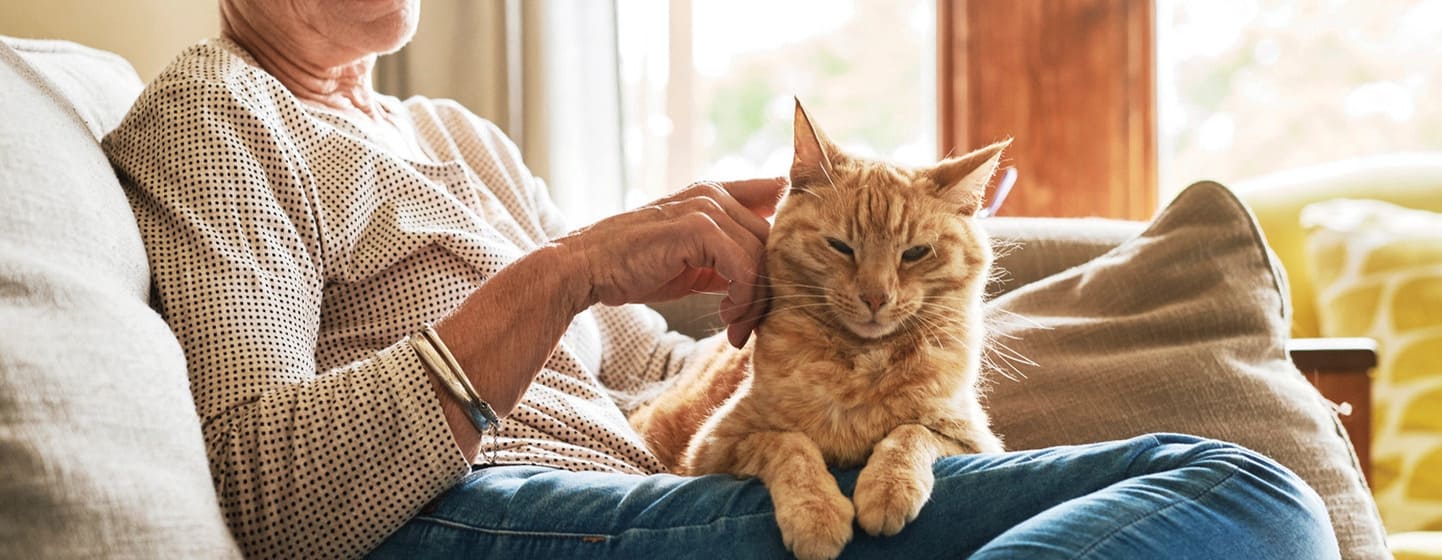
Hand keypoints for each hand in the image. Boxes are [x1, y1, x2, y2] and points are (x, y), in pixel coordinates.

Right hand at [554, 177, 786, 346]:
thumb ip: (729, 259)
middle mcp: (715, 194)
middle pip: (774, 240)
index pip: (776, 195)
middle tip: (749, 324)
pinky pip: (744, 267)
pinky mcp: (698, 229)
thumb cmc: (636, 267)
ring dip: (754, 301)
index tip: (790, 273)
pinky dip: (742, 299)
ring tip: (736, 327)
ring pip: (762, 257)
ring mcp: (707, 208)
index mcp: (716, 194)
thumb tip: (766, 282)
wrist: (587, 268)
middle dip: (769, 287)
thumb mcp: (694, 261)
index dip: (792, 228)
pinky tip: (726, 317)